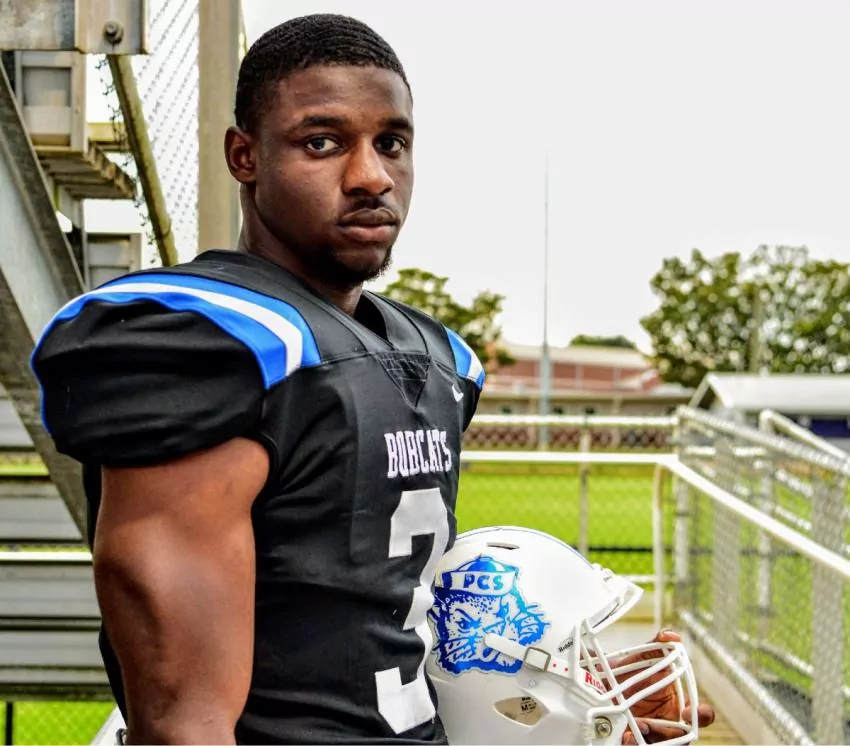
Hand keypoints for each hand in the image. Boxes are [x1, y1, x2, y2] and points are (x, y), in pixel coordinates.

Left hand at [615, 629, 714, 743]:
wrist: (603, 682)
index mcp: (678, 705)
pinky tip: (624, 737)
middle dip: (669, 735)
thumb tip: (670, 634)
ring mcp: (653, 735)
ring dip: (648, 742)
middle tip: (647, 724)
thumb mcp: (642, 658)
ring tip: (632, 732)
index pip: (700, 715)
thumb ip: (657, 646)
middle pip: (681, 738)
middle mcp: (669, 723)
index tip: (689, 710)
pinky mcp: (635, 741)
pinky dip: (632, 745)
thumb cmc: (631, 673)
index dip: (701, 715)